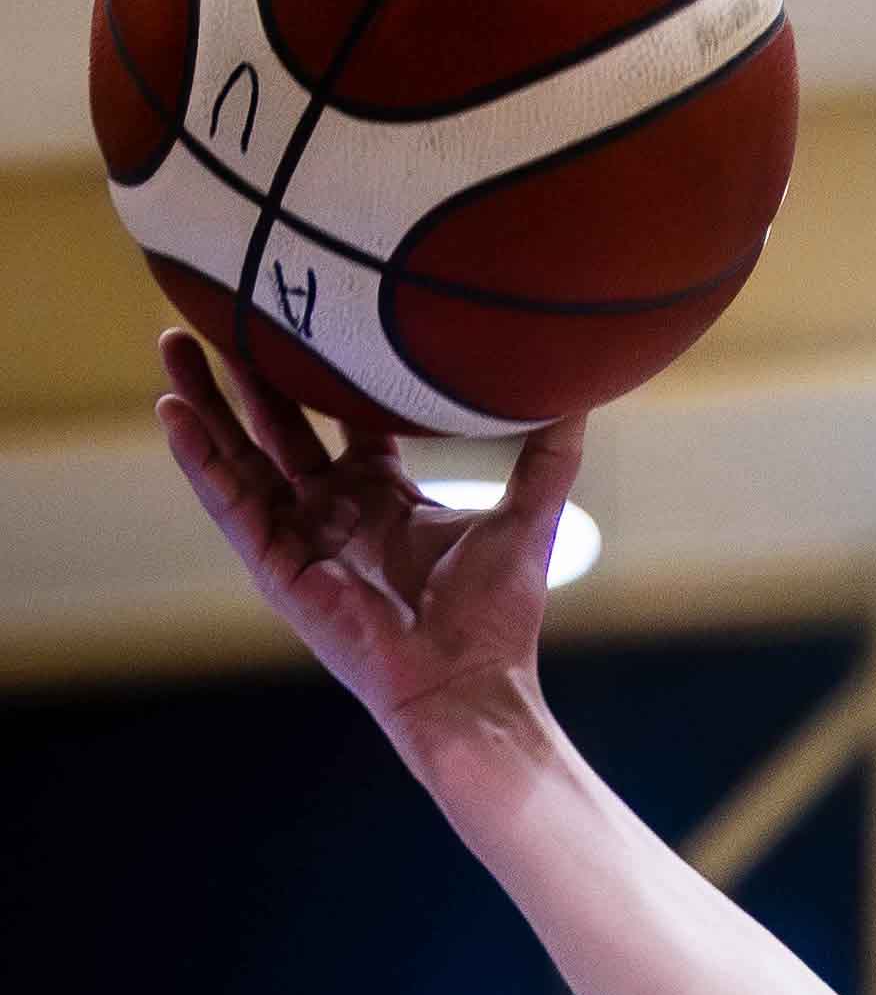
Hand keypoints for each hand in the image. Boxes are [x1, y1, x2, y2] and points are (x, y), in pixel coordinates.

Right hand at [151, 326, 579, 757]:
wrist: (469, 686)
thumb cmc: (497, 617)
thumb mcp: (528, 518)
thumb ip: (549, 456)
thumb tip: (583, 389)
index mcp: (384, 496)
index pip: (346, 419)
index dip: (326, 371)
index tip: (312, 312)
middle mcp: (336, 512)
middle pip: (279, 426)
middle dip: (246, 373)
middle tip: (219, 308)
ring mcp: (301, 538)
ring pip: (241, 456)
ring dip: (206, 402)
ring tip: (172, 342)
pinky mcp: (278, 567)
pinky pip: (230, 503)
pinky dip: (200, 459)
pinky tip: (172, 411)